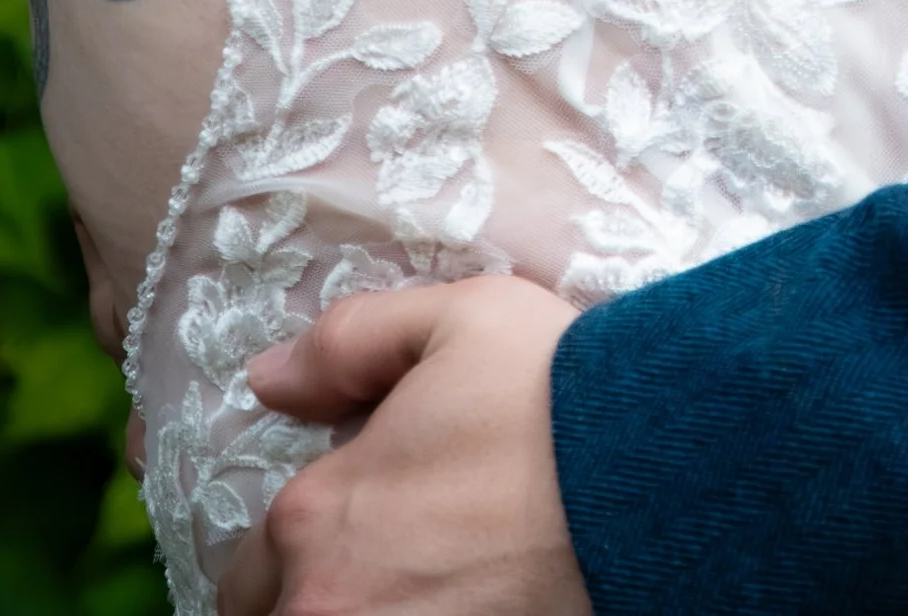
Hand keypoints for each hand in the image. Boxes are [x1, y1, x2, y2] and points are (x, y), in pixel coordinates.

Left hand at [220, 276, 590, 615]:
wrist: (660, 476)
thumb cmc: (556, 394)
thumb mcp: (457, 320)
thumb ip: (348, 343)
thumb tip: (270, 377)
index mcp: (319, 518)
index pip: (248, 567)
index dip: (294, 546)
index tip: (343, 530)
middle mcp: (331, 609)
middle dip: (316, 595)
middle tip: (382, 565)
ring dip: (363, 613)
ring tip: (423, 589)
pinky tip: (465, 602)